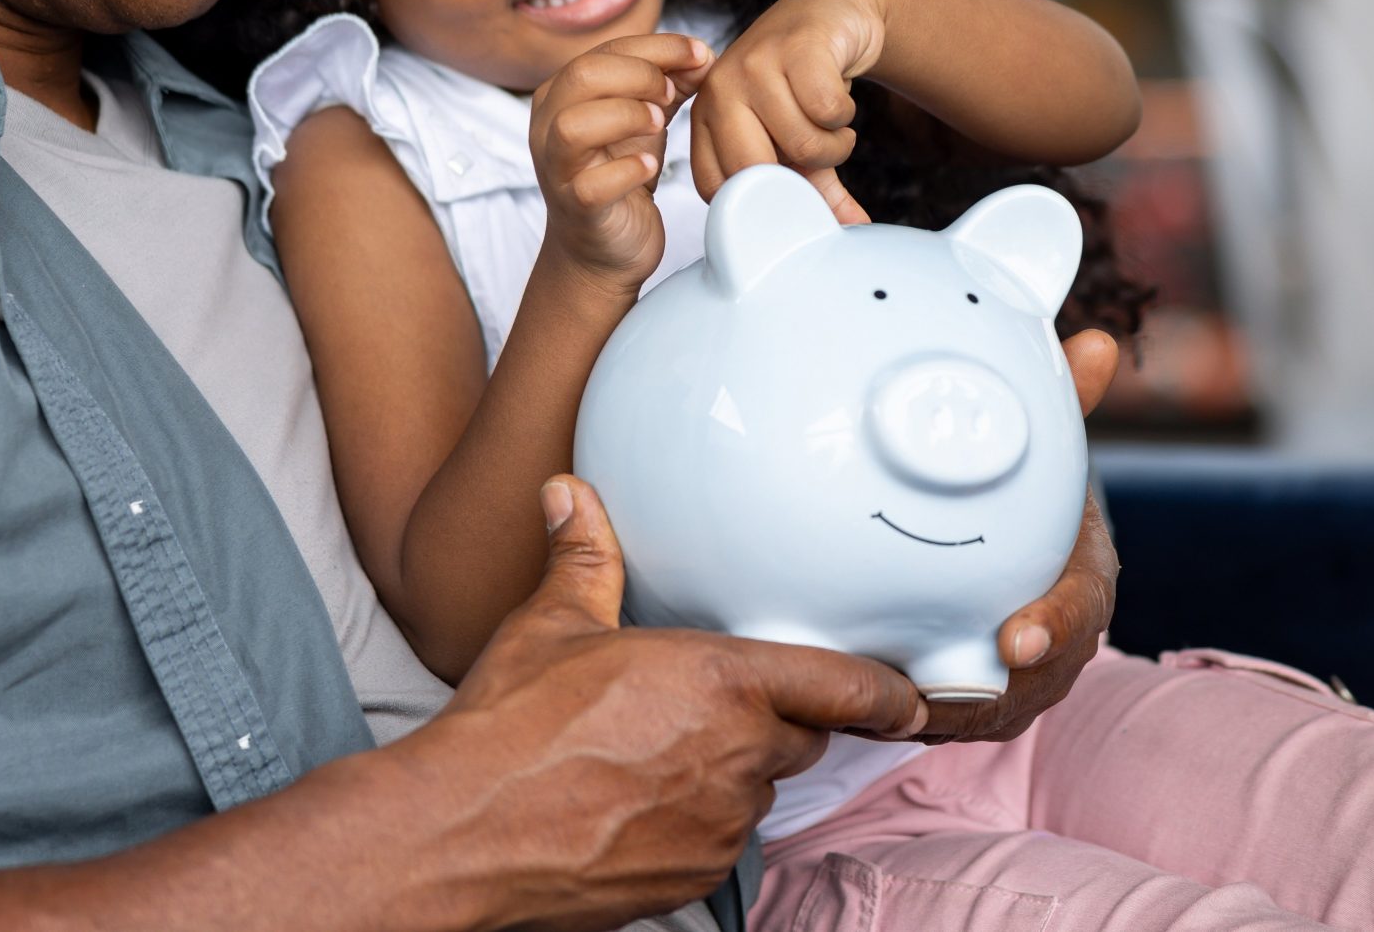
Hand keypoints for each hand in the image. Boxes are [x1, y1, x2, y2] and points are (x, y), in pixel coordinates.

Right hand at [407, 477, 926, 931]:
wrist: (464, 833)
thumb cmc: (508, 727)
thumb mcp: (549, 626)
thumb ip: (582, 556)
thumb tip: (569, 494)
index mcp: (721, 682)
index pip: (845, 689)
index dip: (887, 694)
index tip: (909, 697)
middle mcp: (738, 756)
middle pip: (798, 739)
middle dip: (772, 725)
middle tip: (712, 710)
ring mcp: (720, 825)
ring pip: (756, 792)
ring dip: (730, 773)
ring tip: (655, 757)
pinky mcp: (694, 879)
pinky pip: (719, 842)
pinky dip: (695, 823)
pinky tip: (635, 804)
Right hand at [528, 32, 713, 290]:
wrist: (603, 249)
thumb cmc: (619, 174)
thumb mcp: (645, 120)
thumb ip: (668, 84)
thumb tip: (702, 56)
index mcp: (563, 93)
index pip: (606, 51)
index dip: (658, 47)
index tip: (700, 54)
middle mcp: (548, 126)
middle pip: (583, 76)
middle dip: (639, 75)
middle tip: (673, 93)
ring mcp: (556, 168)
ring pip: (573, 125)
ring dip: (626, 116)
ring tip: (660, 123)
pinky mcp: (575, 208)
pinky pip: (590, 185)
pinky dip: (627, 170)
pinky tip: (651, 166)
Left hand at [689, 0, 891, 225]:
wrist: (832, 11)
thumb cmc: (805, 82)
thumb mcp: (799, 138)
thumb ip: (814, 188)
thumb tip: (849, 232)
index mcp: (705, 119)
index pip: (717, 189)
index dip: (760, 203)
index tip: (792, 191)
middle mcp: (719, 91)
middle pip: (755, 172)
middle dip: (802, 176)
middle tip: (820, 154)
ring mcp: (754, 65)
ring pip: (802, 144)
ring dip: (835, 145)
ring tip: (833, 125)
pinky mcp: (795, 48)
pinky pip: (828, 113)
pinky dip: (846, 117)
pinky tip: (841, 100)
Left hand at [902, 329, 1121, 743]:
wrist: (1012, 549)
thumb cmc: (1028, 502)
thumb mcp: (1045, 452)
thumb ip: (1063, 402)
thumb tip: (1098, 344)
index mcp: (1083, 578)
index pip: (1081, 608)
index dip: (1055, 626)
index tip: (1019, 639)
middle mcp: (1057, 640)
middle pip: (1032, 681)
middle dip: (985, 692)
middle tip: (926, 687)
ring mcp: (1019, 683)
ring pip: (983, 712)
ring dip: (936, 712)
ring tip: (884, 698)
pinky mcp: (974, 706)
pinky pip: (943, 720)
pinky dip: (906, 714)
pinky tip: (859, 702)